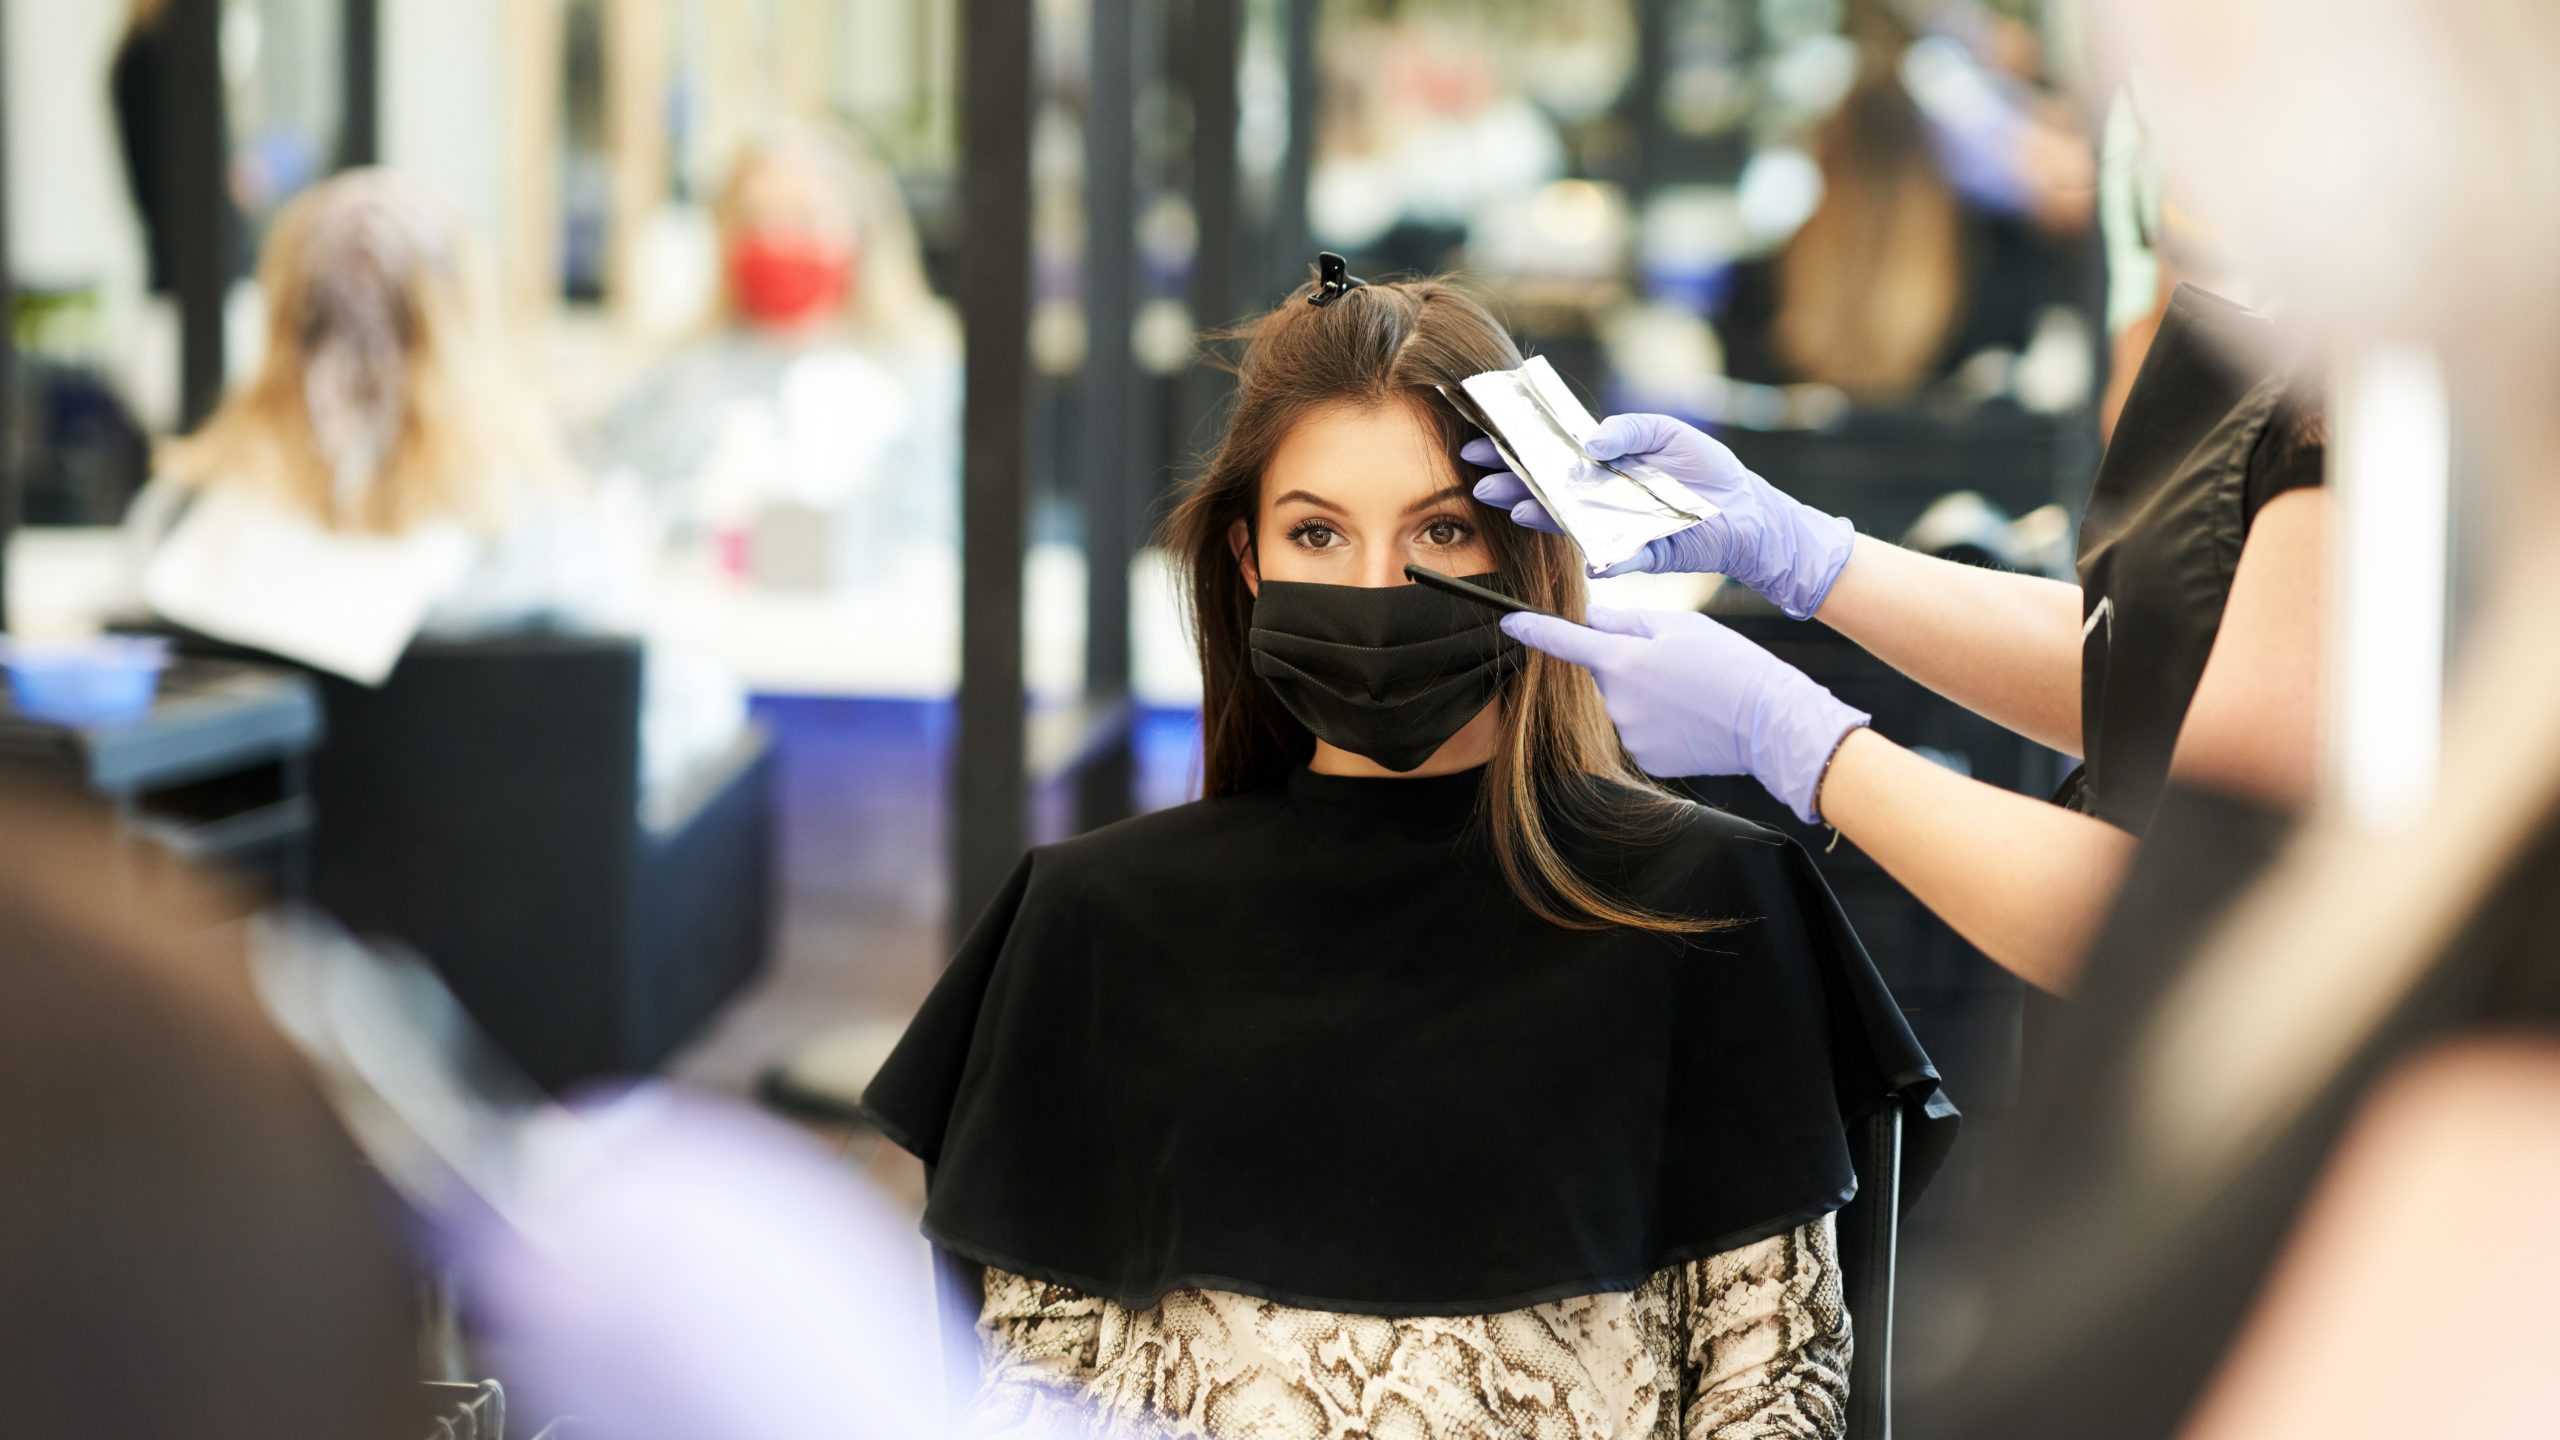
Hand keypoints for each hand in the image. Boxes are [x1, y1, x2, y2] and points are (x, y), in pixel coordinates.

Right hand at [1465, 413, 1855, 619]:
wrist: (1746, 508)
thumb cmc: (1705, 467)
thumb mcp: (1667, 432)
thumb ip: (1630, 429)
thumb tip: (1591, 441)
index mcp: (1600, 464)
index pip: (1548, 456)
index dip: (1514, 450)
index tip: (1481, 443)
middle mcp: (1598, 497)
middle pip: (1545, 491)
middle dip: (1511, 484)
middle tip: (1481, 481)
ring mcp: (1614, 526)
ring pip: (1568, 524)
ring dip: (1541, 517)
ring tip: (1516, 508)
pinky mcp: (1640, 554)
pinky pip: (1616, 559)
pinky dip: (1604, 561)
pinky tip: (1588, 560)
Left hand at [1502, 604, 1868, 824]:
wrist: (1770, 722)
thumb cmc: (1730, 664)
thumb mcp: (1680, 624)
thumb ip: (1626, 620)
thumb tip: (1589, 618)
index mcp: (1622, 660)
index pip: (1563, 642)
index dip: (1532, 630)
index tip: (1508, 623)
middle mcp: (1617, 702)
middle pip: (1605, 672)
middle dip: (1628, 662)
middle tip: (1678, 661)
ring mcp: (1630, 735)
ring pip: (1624, 703)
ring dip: (1647, 693)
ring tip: (1692, 690)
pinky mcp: (1647, 758)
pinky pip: (1641, 730)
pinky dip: (1660, 721)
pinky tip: (1692, 717)